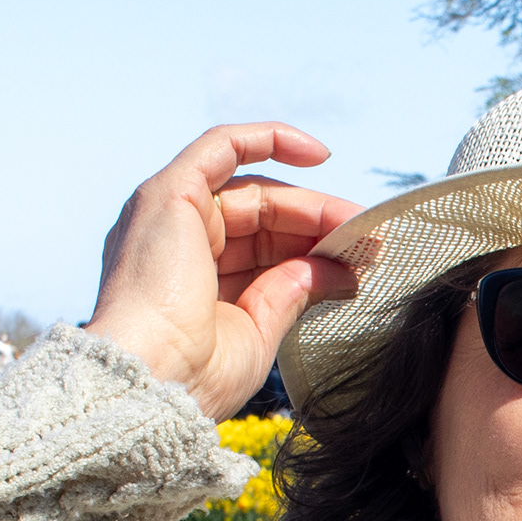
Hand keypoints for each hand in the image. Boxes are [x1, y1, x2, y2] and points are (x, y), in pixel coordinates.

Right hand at [86, 125, 362, 421]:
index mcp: (191, 280)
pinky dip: (269, 140)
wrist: (152, 380)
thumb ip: (296, 291)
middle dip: (318, 226)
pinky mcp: (168, 193)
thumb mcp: (260, 329)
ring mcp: (168, 214)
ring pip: (251, 189)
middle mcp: (174, 241)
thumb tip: (341, 270)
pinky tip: (318, 155)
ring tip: (356, 222)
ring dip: (308, 202)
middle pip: (260, 216)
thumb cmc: (195, 373)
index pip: (261, 248)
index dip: (312, 248)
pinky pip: (222, 146)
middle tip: (369, 241)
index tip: (360, 259)